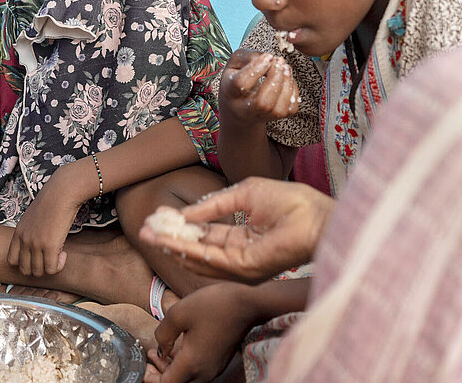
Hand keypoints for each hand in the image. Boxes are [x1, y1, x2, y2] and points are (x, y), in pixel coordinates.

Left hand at [7, 164, 80, 276]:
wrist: (61, 193)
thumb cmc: (51, 203)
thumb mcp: (32, 219)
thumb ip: (29, 233)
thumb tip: (35, 248)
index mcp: (18, 233)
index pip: (11, 260)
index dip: (24, 263)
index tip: (37, 258)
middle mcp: (24, 240)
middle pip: (24, 269)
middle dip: (38, 268)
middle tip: (49, 258)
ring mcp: (35, 244)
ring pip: (38, 272)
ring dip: (49, 267)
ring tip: (58, 254)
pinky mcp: (49, 246)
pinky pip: (51, 269)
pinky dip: (58, 266)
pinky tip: (64, 254)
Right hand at [140, 178, 333, 283]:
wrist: (316, 215)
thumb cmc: (291, 202)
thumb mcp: (243, 194)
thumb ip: (214, 205)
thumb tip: (187, 213)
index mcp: (241, 238)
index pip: (204, 235)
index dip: (181, 227)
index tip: (158, 218)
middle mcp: (238, 255)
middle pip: (197, 249)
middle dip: (170, 239)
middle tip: (145, 229)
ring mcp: (241, 264)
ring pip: (199, 257)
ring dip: (173, 245)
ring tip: (150, 234)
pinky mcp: (245, 268)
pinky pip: (211, 259)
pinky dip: (188, 249)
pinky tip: (171, 240)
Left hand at [147, 284, 253, 382]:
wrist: (248, 303)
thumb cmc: (214, 305)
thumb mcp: (179, 313)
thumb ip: (163, 334)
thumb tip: (160, 348)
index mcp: (192, 363)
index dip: (151, 378)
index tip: (145, 364)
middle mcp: (204, 372)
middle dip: (160, 375)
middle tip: (150, 357)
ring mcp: (214, 367)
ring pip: (188, 379)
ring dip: (172, 370)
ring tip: (160, 352)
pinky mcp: (219, 361)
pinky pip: (198, 372)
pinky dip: (185, 365)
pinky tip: (178, 348)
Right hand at [219, 50, 298, 124]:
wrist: (238, 107)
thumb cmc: (236, 80)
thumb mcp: (234, 64)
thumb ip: (248, 57)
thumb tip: (269, 59)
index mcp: (230, 92)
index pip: (242, 83)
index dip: (257, 68)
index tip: (268, 56)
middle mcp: (244, 109)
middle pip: (263, 102)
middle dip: (275, 78)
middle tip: (279, 61)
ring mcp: (261, 116)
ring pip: (279, 109)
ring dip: (287, 84)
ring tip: (285, 67)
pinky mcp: (276, 118)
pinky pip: (290, 109)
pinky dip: (293, 91)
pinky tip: (287, 79)